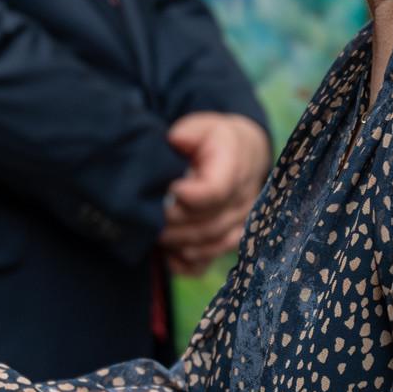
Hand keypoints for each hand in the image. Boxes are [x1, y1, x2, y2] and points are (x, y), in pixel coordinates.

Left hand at [159, 112, 269, 275]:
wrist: (241, 155)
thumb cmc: (212, 140)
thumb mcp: (201, 127)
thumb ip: (188, 133)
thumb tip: (176, 140)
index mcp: (236, 167)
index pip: (216, 191)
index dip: (191, 196)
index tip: (172, 190)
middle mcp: (243, 198)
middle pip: (209, 222)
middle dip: (175, 222)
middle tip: (149, 216)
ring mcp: (240, 222)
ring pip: (210, 243)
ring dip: (179, 242)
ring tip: (153, 234)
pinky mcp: (231, 239)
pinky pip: (211, 261)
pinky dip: (187, 264)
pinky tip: (169, 257)